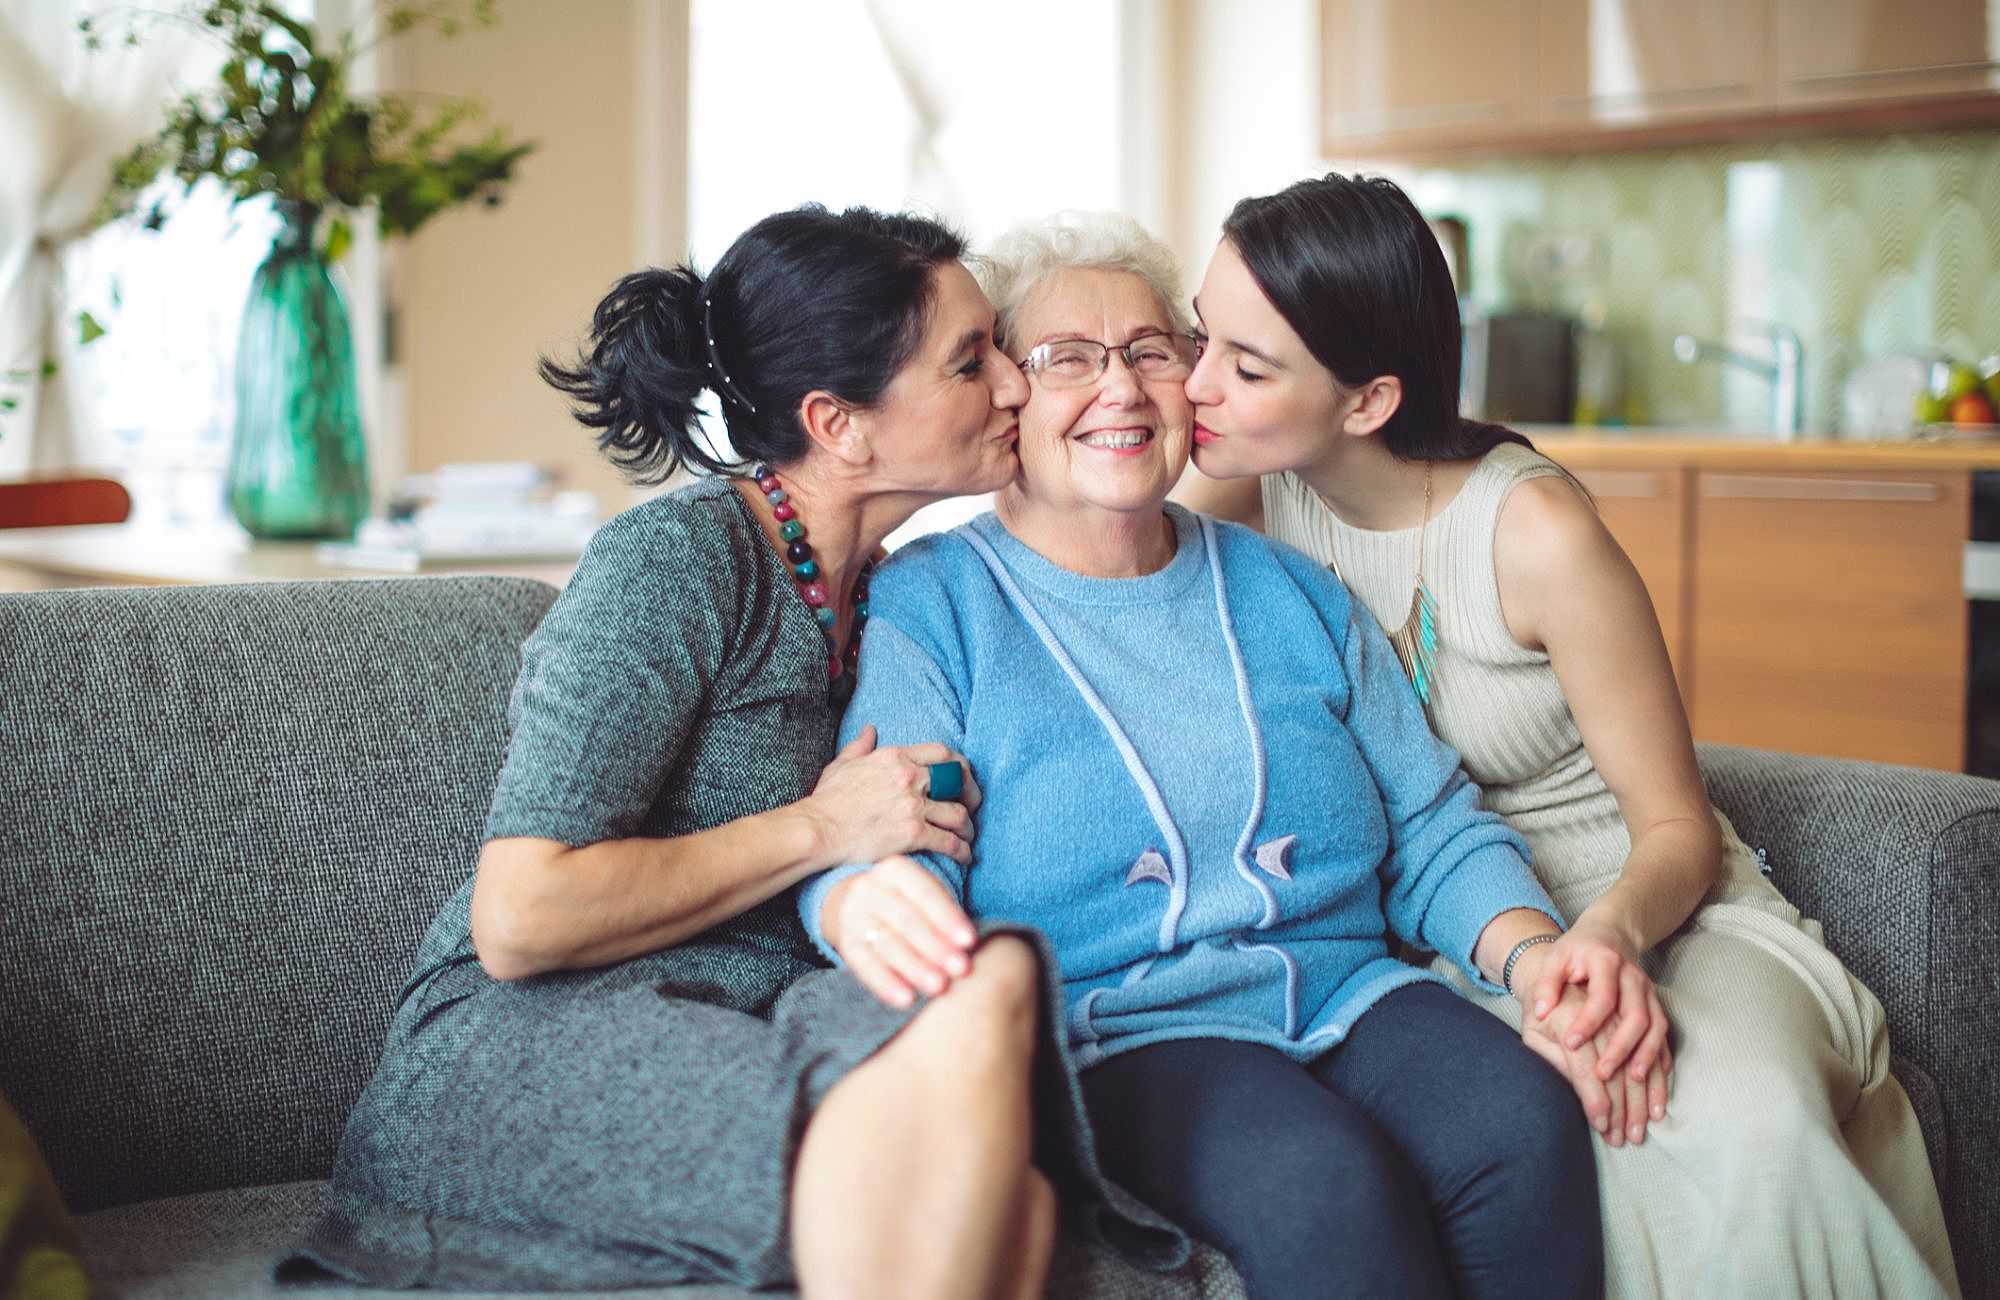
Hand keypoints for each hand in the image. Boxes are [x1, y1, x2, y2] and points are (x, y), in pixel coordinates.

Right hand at [799, 726, 982, 869]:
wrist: (817, 830)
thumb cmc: (826, 801)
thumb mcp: (843, 764)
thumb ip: (861, 746)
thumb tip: (870, 730)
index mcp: (895, 757)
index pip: (943, 753)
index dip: (960, 766)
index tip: (963, 778)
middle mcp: (909, 777)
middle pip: (959, 779)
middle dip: (972, 794)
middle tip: (973, 806)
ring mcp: (912, 806)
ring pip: (959, 814)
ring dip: (968, 827)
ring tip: (967, 837)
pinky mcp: (912, 834)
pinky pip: (950, 841)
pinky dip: (962, 851)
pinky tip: (964, 857)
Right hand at [824, 856, 976, 1007]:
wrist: (858, 907)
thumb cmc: (907, 903)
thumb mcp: (923, 895)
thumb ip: (946, 915)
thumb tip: (969, 946)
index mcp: (896, 870)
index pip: (925, 893)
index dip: (948, 918)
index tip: (970, 941)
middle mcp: (871, 888)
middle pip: (906, 919)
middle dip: (936, 946)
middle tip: (960, 968)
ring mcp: (855, 915)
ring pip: (887, 942)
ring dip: (915, 966)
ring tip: (939, 986)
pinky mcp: (846, 943)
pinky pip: (865, 965)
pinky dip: (886, 983)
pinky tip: (906, 999)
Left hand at [1524, 921, 1671, 1085]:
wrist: (1609, 935)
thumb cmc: (1577, 951)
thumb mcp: (1557, 957)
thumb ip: (1546, 982)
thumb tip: (1541, 1011)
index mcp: (1607, 963)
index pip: (1602, 996)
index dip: (1589, 1021)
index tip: (1571, 1043)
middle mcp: (1634, 978)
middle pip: (1636, 1015)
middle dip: (1621, 1047)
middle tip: (1603, 1074)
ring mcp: (1649, 992)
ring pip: (1656, 1026)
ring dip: (1647, 1056)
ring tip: (1635, 1083)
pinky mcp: (1656, 1004)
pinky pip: (1665, 1034)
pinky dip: (1661, 1056)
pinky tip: (1655, 1080)